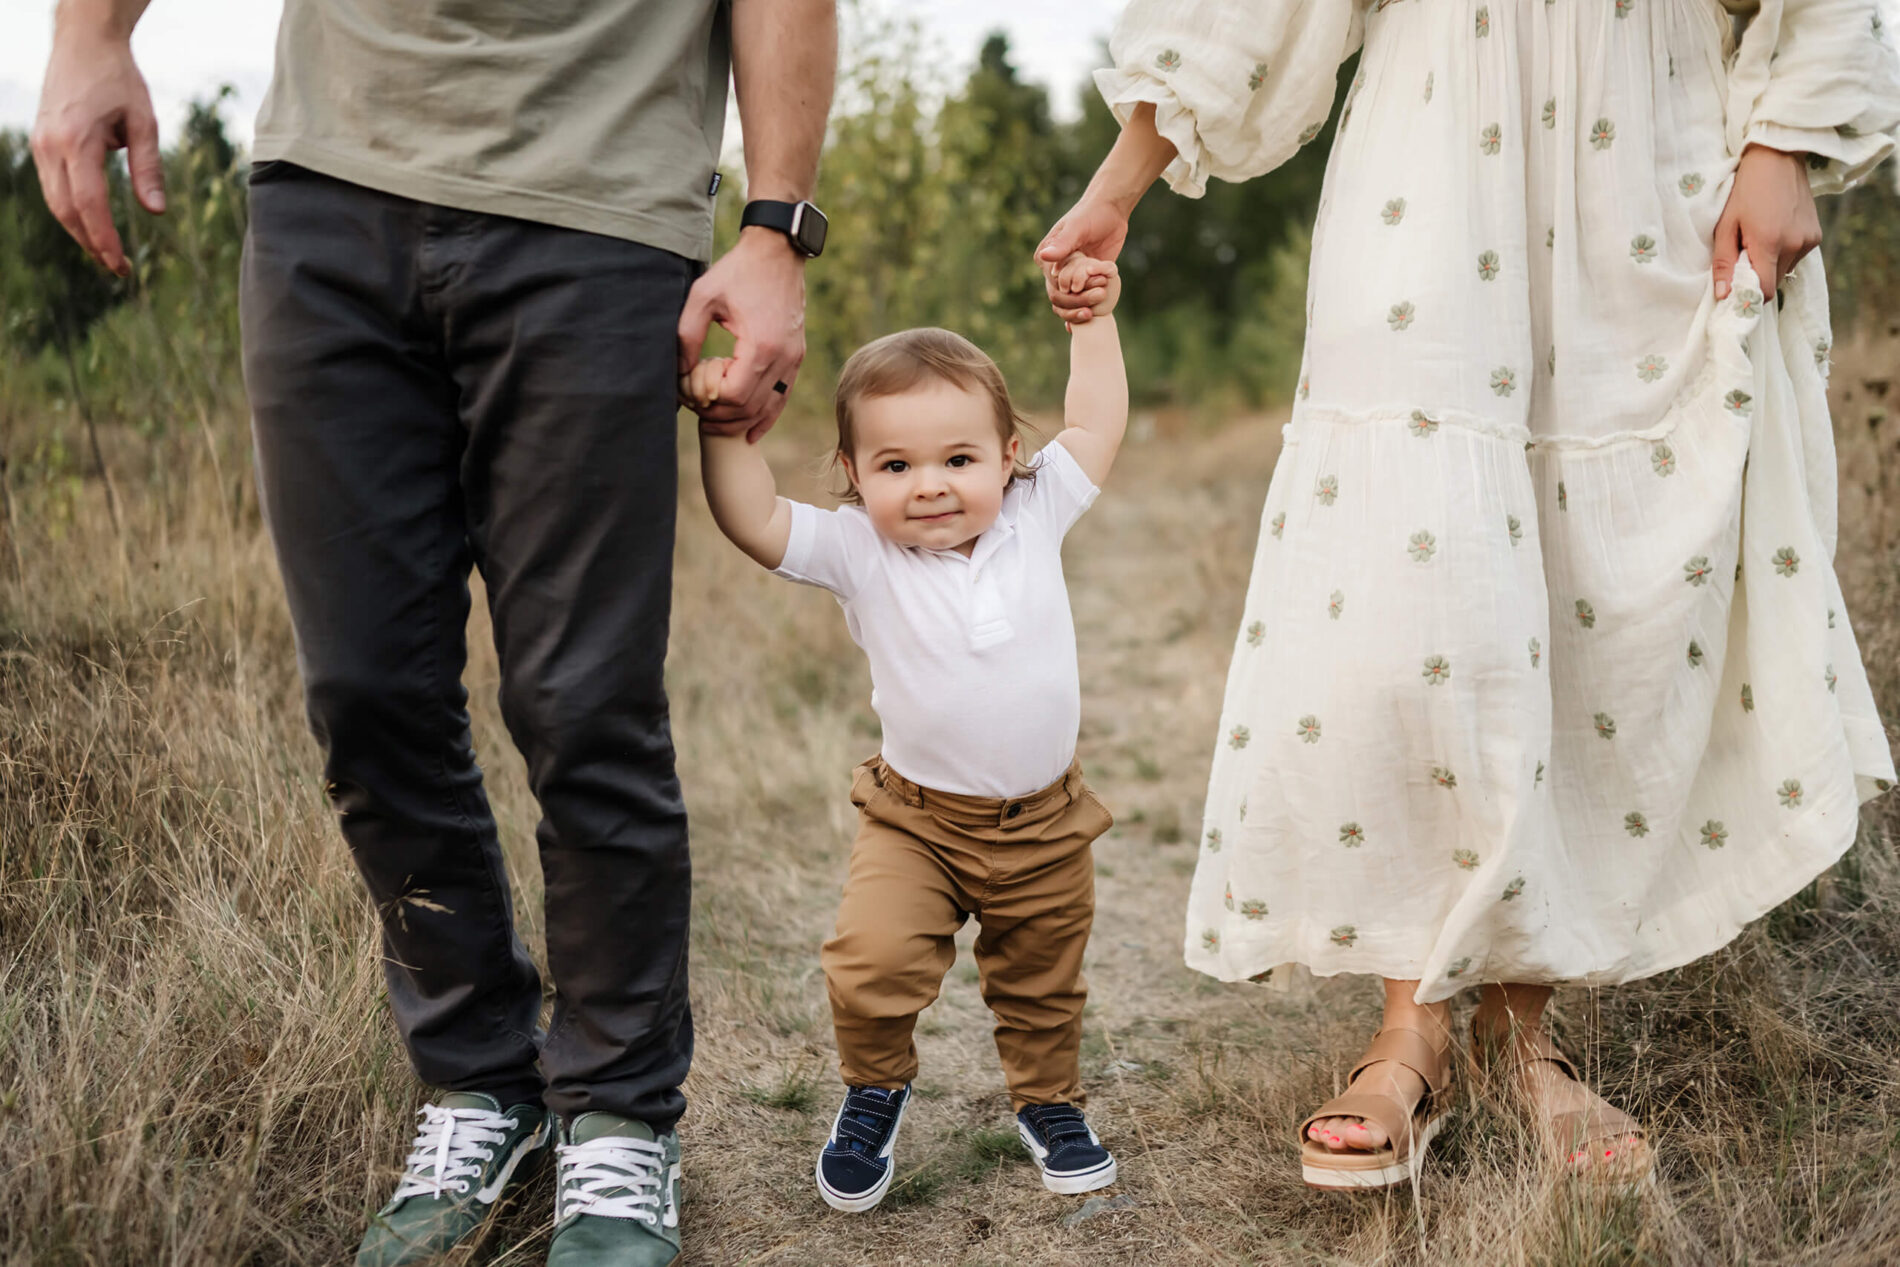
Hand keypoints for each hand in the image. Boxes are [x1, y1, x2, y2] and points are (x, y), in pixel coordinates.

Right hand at [31, 26, 166, 276]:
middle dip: (92, 243)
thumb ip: (149, 168)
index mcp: (77, 141)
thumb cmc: (119, 80)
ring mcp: (40, 143)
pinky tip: (92, 225)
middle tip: (120, 268)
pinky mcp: (40, 142)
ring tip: (108, 253)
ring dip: (80, 231)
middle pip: (67, 210)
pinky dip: (71, 210)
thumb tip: (155, 212)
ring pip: (55, 202)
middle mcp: (50, 145)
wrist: (83, 43)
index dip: (104, 239)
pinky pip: (52, 186)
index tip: (121, 265)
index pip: (89, 205)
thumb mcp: (144, 122)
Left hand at [678, 227, 806, 441]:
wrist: (777, 252)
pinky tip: (751, 431)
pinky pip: (783, 397)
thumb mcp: (702, 297)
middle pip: (751, 407)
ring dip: (740, 421)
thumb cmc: (738, 271)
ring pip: (768, 408)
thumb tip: (678, 373)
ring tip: (714, 421)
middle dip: (721, 416)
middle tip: (696, 409)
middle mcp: (783, 357)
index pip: (735, 395)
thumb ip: (687, 336)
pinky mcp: (796, 357)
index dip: (709, 402)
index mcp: (761, 345)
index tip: (690, 394)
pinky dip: (766, 416)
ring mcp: (794, 359)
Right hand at [1035, 195, 1130, 324]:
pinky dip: (1084, 313)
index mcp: (1046, 259)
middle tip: (1099, 295)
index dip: (1069, 294)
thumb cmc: (1091, 214)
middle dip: (1078, 303)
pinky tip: (1091, 322)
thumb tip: (1045, 257)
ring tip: (1098, 306)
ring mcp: (1071, 278)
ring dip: (1082, 309)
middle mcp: (1055, 271)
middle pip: (1060, 300)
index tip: (1086, 288)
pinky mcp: (1086, 281)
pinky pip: (1083, 301)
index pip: (1052, 287)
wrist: (1111, 210)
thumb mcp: (1077, 227)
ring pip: (1070, 305)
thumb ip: (1062, 244)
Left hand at [1711, 144, 1820, 300]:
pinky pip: (1795, 257)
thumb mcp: (1726, 226)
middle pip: (1774, 282)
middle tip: (1742, 256)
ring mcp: (1809, 240)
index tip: (1734, 290)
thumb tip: (1722, 296)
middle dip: (1756, 278)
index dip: (1748, 296)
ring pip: (1785, 270)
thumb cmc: (1745, 191)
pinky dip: (1783, 253)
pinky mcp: (1817, 235)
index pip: (1764, 292)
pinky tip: (1775, 232)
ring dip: (1770, 264)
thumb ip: (1724, 263)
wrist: (1778, 159)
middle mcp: (1794, 245)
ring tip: (1759, 238)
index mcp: (1769, 244)